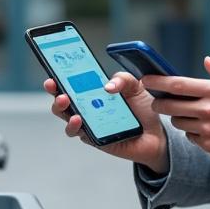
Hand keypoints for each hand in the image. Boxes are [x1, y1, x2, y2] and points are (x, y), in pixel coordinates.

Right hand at [43, 72, 169, 173]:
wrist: (156, 133)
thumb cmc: (143, 108)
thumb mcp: (136, 86)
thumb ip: (123, 78)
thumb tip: (107, 85)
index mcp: (94, 92)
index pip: (72, 83)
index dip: (59, 76)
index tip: (53, 69)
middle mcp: (88, 109)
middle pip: (63, 101)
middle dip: (55, 91)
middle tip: (54, 84)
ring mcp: (90, 125)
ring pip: (67, 119)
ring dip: (61, 110)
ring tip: (65, 101)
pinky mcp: (95, 139)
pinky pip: (81, 134)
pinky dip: (76, 127)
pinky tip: (80, 119)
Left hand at [143, 56, 209, 162]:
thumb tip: (206, 61)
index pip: (177, 84)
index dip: (157, 81)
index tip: (145, 79)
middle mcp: (209, 110)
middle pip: (170, 106)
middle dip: (159, 102)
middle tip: (158, 101)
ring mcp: (208, 130)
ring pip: (178, 122)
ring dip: (177, 117)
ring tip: (187, 114)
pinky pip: (190, 137)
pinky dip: (191, 132)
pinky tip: (202, 128)